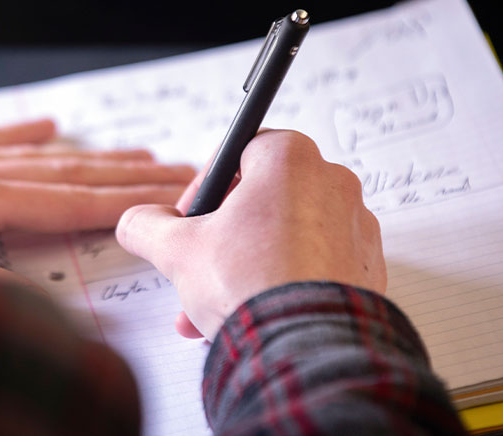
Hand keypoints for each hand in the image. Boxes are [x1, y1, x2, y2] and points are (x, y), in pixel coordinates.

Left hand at [0, 119, 194, 285]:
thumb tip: (29, 305)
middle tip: (179, 172)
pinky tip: (49, 125)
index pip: (71, 200)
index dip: (127, 202)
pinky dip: (26, 132)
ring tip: (140, 154)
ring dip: (96, 155)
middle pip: (72, 170)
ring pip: (43, 155)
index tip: (171, 199)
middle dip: (131, 174)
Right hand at [116, 130, 385, 339]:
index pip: (240, 152)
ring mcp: (355, 227)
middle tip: (199, 263)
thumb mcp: (178, 251)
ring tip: (213, 306)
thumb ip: (149, 226)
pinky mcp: (366, 267)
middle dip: (223, 236)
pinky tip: (252, 314)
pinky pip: (314, 265)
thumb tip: (137, 222)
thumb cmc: (250, 286)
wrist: (307, 351)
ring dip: (246, 264)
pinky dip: (283, 282)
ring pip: (286, 236)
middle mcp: (332, 184)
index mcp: (290, 160)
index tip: (190, 217)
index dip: (207, 186)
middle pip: (263, 199)